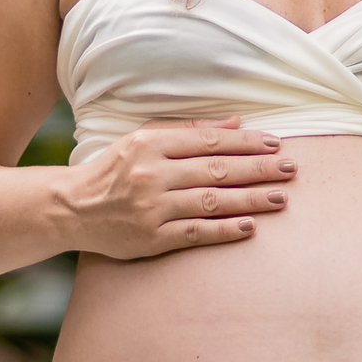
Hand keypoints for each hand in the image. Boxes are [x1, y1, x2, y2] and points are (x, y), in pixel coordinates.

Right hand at [68, 116, 295, 258]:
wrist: (69, 209)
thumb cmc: (113, 170)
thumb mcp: (142, 140)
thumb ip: (188, 131)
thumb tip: (235, 123)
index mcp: (150, 144)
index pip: (209, 142)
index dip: (246, 143)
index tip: (275, 144)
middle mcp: (152, 174)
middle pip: (216, 169)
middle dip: (258, 169)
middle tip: (291, 168)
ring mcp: (152, 208)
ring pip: (211, 201)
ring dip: (250, 199)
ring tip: (281, 197)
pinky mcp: (151, 238)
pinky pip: (195, 232)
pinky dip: (224, 230)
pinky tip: (250, 227)